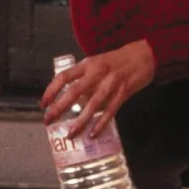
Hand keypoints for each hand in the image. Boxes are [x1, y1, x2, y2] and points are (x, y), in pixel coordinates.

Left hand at [40, 39, 155, 138]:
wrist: (145, 54)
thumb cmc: (119, 60)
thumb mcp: (99, 63)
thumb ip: (86, 79)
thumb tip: (74, 100)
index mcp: (88, 64)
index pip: (64, 77)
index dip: (51, 91)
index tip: (43, 104)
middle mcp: (97, 73)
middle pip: (74, 91)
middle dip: (59, 108)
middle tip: (48, 121)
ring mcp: (111, 82)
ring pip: (93, 104)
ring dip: (80, 121)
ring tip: (71, 134)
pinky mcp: (124, 91)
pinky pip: (111, 110)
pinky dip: (101, 123)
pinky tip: (93, 134)